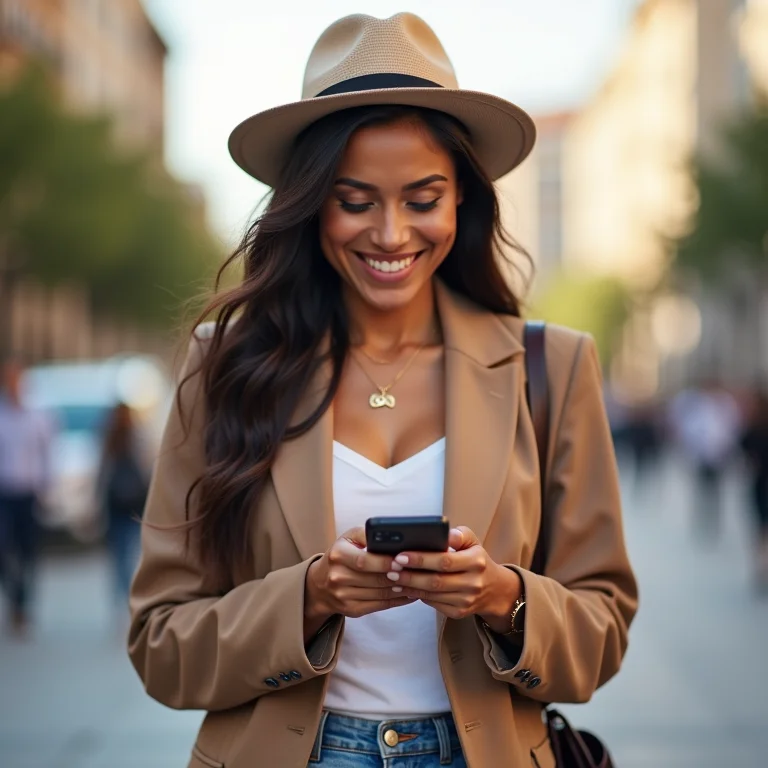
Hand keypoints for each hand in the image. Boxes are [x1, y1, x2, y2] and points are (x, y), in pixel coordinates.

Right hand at [305, 527, 412, 627]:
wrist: (320, 583)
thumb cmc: (341, 555)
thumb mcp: (349, 538)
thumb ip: (368, 534)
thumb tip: (392, 537)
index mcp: (338, 555)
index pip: (364, 560)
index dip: (385, 562)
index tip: (402, 561)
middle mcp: (338, 577)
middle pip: (375, 579)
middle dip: (399, 576)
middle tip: (417, 572)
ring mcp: (344, 596)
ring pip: (380, 594)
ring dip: (402, 589)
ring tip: (418, 582)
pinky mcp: (351, 610)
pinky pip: (380, 605)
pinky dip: (397, 600)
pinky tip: (409, 593)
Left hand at [384, 526, 521, 629]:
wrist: (495, 590)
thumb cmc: (476, 560)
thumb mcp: (473, 542)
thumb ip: (458, 535)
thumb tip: (444, 533)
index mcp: (476, 561)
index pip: (445, 560)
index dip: (421, 559)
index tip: (400, 555)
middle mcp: (473, 582)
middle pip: (435, 580)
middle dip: (410, 575)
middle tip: (391, 568)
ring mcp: (466, 600)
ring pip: (432, 594)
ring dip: (409, 586)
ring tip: (392, 578)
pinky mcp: (459, 612)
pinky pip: (434, 604)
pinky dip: (418, 596)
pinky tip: (405, 588)